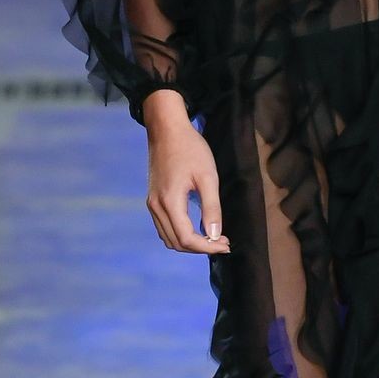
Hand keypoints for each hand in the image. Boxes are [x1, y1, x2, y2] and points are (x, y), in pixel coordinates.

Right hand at [143, 91, 230, 255]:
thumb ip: (211, 208)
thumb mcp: (208, 177)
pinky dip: (179, 234)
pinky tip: (196, 229)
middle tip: (222, 241)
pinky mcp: (152, 199)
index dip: (208, 247)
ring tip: (212, 238)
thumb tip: (214, 235)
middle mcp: (156, 207)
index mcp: (169, 202)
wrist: (167, 130)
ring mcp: (152, 204)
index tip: (226, 244)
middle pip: (176, 243)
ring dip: (190, 243)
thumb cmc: (190, 149)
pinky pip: (164, 227)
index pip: (186, 239)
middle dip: (200, 248)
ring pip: (168, 238)